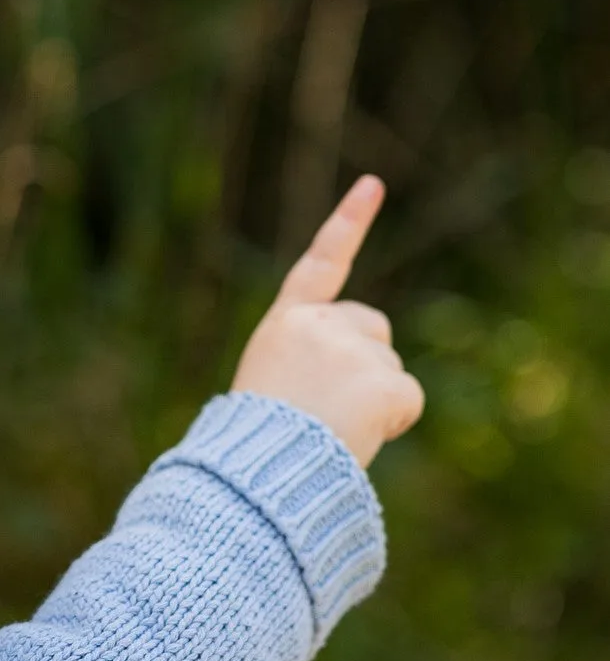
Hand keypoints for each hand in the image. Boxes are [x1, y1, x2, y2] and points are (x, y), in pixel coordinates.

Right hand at [231, 175, 423, 466]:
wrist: (258, 474)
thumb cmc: (254, 443)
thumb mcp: (267, 387)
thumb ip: (307, 364)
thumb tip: (362, 388)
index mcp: (283, 325)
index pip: (318, 266)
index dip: (347, 224)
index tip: (373, 185)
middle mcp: (320, 326)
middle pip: (371, 330)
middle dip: (364, 361)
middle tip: (324, 406)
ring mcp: (354, 351)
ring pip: (388, 369)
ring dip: (372, 399)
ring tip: (329, 427)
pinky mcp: (384, 382)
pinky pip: (407, 401)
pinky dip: (393, 423)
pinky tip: (357, 437)